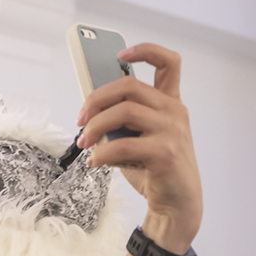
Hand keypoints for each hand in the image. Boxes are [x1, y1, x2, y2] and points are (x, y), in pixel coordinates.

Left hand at [77, 43, 201, 252]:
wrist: (176, 205)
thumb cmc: (154, 169)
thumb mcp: (136, 138)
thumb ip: (121, 120)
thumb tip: (89, 109)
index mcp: (169, 103)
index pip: (169, 63)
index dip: (145, 51)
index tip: (120, 54)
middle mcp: (174, 112)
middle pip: (129, 86)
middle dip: (96, 99)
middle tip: (80, 119)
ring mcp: (172, 131)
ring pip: (123, 112)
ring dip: (94, 126)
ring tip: (84, 142)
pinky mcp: (165, 153)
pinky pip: (122, 145)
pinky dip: (101, 153)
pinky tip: (94, 162)